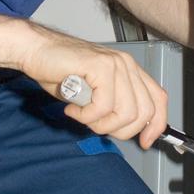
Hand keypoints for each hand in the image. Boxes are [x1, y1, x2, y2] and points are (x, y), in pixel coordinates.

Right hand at [19, 26, 168, 147]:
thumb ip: (113, 106)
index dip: (155, 125)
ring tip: (82, 115)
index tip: (144, 142)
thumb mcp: (94, 93)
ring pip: (125, 113)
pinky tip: (73, 108)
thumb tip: (127, 130)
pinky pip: (103, 106)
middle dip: (119, 130)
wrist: (35, 50)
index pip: (158, 100)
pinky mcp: (100, 67)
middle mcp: (126, 65)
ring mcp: (115, 64)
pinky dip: (85, 115)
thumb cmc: (58, 71)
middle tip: (96, 125)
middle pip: (143, 112)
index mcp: (129, 70)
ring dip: (100, 124)